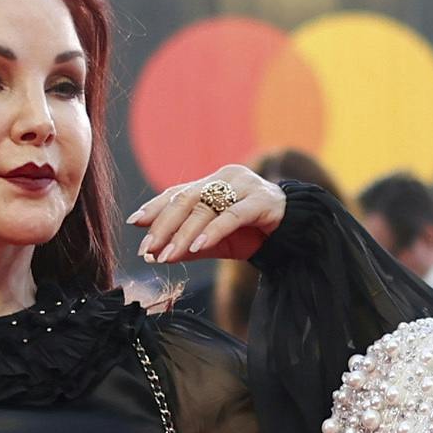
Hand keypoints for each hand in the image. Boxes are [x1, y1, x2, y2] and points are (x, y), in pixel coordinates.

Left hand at [130, 165, 286, 265]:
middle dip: (163, 224)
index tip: (135, 223)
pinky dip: (211, 232)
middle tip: (148, 248)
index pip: (178, 192)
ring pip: (206, 207)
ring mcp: (245, 186)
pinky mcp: (262, 201)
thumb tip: (156, 255)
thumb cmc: (254, 232)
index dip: (155, 206)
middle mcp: (227, 177)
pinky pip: (231, 216)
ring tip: (167, 255)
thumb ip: (188, 244)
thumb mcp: (216, 240)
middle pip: (186, 198)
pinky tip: (196, 247)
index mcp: (214, 181)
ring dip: (183, 234)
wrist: (298, 233)